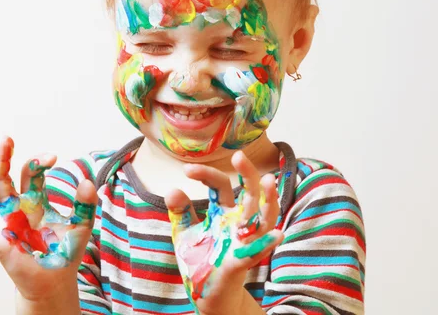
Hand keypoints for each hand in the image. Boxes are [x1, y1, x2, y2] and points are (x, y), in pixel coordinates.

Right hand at [0, 137, 97, 305]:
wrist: (55, 280)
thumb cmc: (64, 251)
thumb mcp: (81, 225)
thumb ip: (85, 204)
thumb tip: (88, 181)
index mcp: (33, 200)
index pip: (30, 173)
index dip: (38, 162)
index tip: (52, 157)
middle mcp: (15, 208)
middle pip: (2, 177)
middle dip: (3, 157)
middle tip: (6, 138)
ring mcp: (4, 224)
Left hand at [165, 151, 282, 314]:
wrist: (204, 293)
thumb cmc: (199, 261)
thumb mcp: (185, 232)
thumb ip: (181, 211)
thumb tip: (173, 189)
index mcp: (223, 214)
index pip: (221, 186)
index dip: (206, 175)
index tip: (187, 170)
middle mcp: (237, 224)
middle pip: (249, 194)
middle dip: (248, 174)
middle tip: (239, 155)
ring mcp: (242, 241)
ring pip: (263, 218)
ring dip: (268, 201)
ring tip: (268, 181)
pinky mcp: (240, 262)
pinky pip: (257, 252)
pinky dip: (267, 243)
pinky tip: (276, 234)